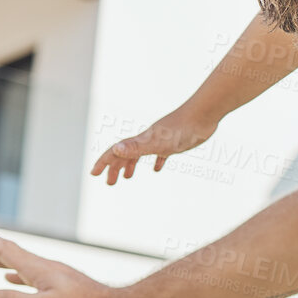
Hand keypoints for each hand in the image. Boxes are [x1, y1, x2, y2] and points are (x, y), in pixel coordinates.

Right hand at [0, 224, 128, 297]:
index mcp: (40, 270)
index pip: (6, 251)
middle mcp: (46, 269)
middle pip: (12, 254)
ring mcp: (56, 278)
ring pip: (21, 266)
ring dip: (1, 261)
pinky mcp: (63, 288)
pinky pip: (33, 278)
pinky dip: (18, 276)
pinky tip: (15, 281)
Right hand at [89, 107, 216, 185]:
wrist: (204, 114)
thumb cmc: (182, 128)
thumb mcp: (157, 142)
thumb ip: (136, 146)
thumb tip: (115, 150)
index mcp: (140, 140)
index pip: (115, 151)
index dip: (103, 162)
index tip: (93, 174)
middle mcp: (147, 139)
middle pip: (125, 154)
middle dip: (115, 168)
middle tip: (109, 183)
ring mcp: (161, 140)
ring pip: (141, 153)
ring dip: (131, 164)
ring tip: (128, 177)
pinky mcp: (175, 142)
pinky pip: (161, 153)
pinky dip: (156, 161)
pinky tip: (157, 169)